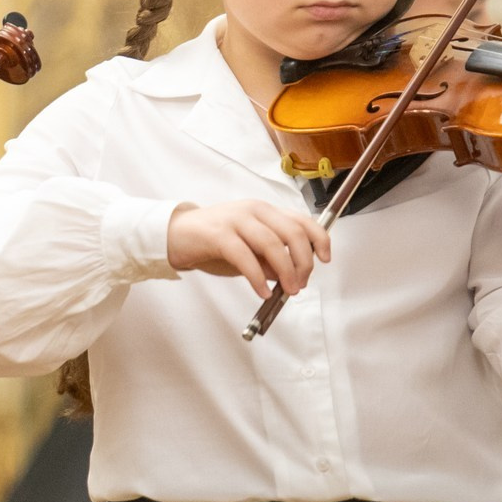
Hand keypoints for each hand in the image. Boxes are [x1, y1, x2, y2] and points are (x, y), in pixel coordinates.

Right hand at [167, 199, 332, 297]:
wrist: (176, 234)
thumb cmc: (214, 241)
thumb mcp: (249, 249)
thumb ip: (269, 258)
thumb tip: (288, 275)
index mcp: (265, 211)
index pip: (302, 220)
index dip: (319, 239)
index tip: (325, 259)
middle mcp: (254, 210)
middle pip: (292, 232)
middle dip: (303, 261)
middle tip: (301, 283)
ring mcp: (236, 220)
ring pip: (273, 244)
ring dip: (285, 271)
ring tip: (287, 290)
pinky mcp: (219, 234)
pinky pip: (245, 257)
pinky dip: (257, 277)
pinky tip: (261, 291)